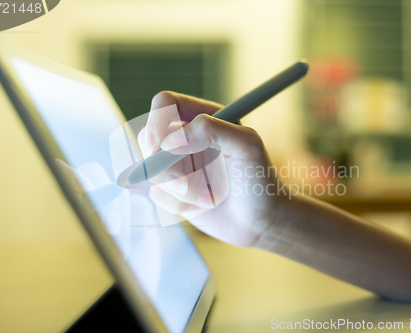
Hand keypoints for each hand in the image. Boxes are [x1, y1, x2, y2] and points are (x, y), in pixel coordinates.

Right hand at [138, 91, 288, 246]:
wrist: (261, 220)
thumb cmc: (260, 179)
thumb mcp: (247, 146)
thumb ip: (212, 130)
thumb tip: (170, 140)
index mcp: (205, 116)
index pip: (166, 103)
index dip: (156, 120)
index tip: (158, 146)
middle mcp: (187, 137)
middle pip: (149, 138)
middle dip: (164, 166)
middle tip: (184, 185)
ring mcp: (178, 163)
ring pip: (152, 170)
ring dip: (179, 190)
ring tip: (210, 198)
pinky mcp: (172, 189)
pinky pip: (157, 194)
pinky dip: (178, 204)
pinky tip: (202, 206)